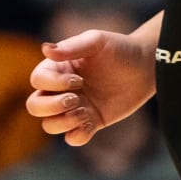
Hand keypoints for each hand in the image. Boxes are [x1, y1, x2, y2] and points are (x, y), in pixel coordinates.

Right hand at [27, 27, 156, 146]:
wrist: (146, 66)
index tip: (78, 79)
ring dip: (63, 122)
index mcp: (58, 68)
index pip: (37, 81)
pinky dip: (77, 135)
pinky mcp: (91, 121)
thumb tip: (45, 49)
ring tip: (84, 111)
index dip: (53, 84)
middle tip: (76, 98)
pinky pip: (73, 138)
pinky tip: (90, 121)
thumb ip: (71, 47)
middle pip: (34, 106)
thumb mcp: (96, 41)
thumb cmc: (119, 48)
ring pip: (49, 125)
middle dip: (52, 106)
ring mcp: (75, 107)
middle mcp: (61, 89)